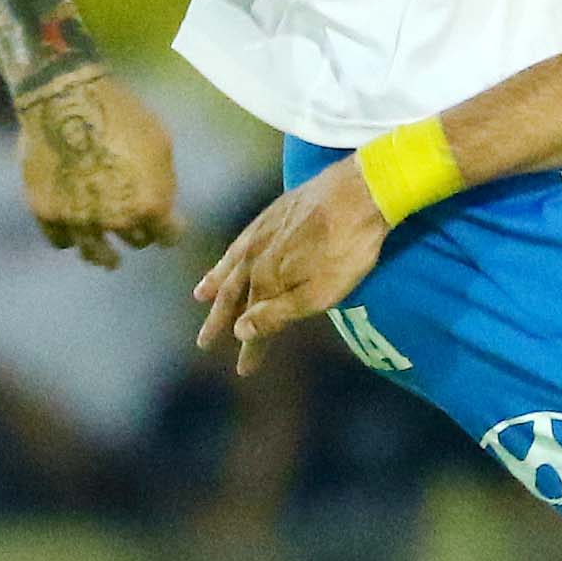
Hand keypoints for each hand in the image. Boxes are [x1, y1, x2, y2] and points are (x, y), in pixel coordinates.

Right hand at [16, 69, 179, 268]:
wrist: (65, 96)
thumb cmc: (119, 114)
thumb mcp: (159, 144)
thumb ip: (163, 183)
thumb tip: (164, 209)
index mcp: (150, 205)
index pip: (168, 236)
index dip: (171, 232)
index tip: (170, 229)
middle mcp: (116, 219)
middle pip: (135, 240)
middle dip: (139, 232)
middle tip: (136, 228)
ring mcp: (78, 219)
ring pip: (95, 254)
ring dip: (104, 255)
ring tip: (106, 259)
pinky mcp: (45, 211)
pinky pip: (61, 240)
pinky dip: (69, 238)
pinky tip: (73, 231)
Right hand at [192, 159, 388, 373]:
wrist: (360, 191)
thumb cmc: (347, 248)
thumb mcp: (318, 293)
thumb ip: (277, 313)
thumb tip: (239, 331)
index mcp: (266, 280)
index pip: (253, 321)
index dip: (250, 347)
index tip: (244, 369)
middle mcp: (255, 256)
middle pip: (233, 293)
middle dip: (220, 319)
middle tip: (204, 341)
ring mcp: (262, 232)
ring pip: (231, 264)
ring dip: (216, 283)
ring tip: (201, 296)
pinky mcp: (274, 213)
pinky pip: (242, 240)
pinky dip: (231, 254)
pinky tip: (233, 255)